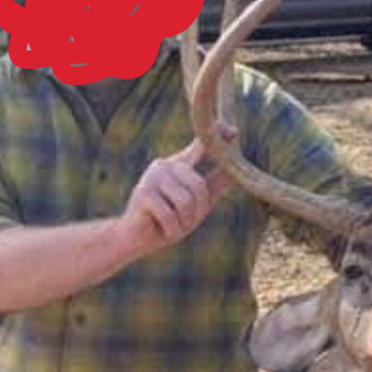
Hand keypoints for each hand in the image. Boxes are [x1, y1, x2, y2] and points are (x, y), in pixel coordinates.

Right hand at [123, 129, 236, 252]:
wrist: (136, 239)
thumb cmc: (168, 221)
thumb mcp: (197, 204)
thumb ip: (214, 186)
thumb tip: (236, 171)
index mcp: (179, 165)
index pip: (201, 145)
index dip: (216, 136)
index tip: (234, 131)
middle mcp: (165, 165)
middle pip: (198, 186)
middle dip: (197, 211)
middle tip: (183, 221)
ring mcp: (152, 177)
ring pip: (185, 201)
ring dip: (183, 222)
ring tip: (170, 225)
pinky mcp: (143, 193)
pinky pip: (170, 215)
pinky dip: (171, 229)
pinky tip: (161, 230)